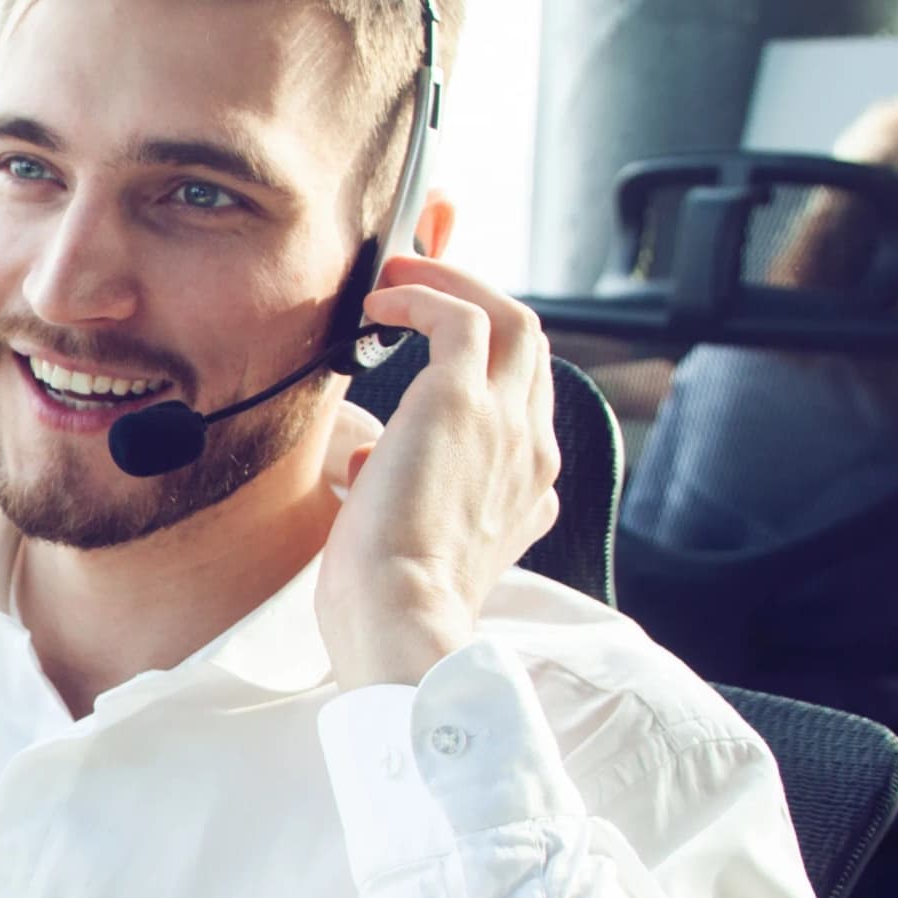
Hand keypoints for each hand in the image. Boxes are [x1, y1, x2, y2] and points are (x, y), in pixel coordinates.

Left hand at [317, 258, 560, 688]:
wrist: (398, 622)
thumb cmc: (386, 601)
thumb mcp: (411, 541)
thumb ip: (405, 495)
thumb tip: (365, 460)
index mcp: (528, 491)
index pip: (524, 402)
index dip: (486, 362)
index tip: (433, 343)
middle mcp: (532, 453)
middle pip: (531, 348)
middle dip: (479, 301)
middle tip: (419, 286)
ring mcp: (506, 425)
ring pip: (511, 317)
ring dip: (453, 283)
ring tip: (397, 275)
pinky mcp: (462, 402)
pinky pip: (460, 316)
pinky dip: (422, 295)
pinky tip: (378, 305)